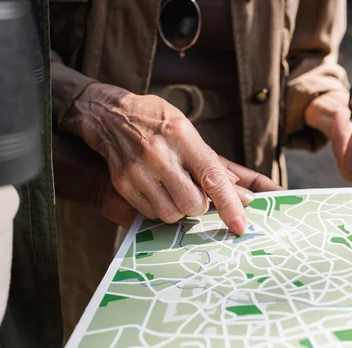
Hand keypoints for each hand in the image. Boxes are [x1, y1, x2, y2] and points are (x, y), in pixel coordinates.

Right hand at [61, 83, 263, 234]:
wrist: (111, 116)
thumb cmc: (157, 122)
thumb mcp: (188, 130)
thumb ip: (211, 162)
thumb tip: (240, 192)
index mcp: (182, 137)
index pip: (212, 177)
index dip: (229, 205)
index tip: (239, 226)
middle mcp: (159, 155)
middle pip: (192, 204)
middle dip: (199, 205)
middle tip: (193, 191)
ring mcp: (139, 171)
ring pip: (171, 214)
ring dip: (178, 208)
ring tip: (172, 187)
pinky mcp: (124, 184)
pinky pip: (151, 213)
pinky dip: (159, 207)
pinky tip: (156, 188)